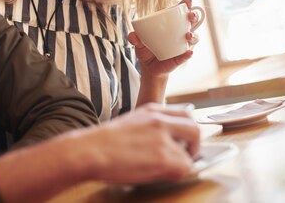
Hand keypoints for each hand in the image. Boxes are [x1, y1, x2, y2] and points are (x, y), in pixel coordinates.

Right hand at [82, 103, 199, 183]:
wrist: (90, 150)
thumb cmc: (103, 142)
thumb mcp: (130, 122)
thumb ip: (150, 126)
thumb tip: (167, 141)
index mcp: (151, 110)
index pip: (184, 113)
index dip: (188, 130)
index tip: (186, 141)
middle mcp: (160, 120)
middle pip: (194, 128)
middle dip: (195, 145)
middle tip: (186, 156)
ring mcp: (163, 138)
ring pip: (190, 152)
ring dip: (183, 162)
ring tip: (169, 169)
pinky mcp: (163, 157)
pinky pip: (183, 167)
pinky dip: (176, 174)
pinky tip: (160, 175)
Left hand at [127, 0, 198, 76]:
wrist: (149, 68)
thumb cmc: (146, 51)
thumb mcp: (138, 43)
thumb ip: (135, 38)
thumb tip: (132, 35)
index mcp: (171, 26)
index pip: (181, 13)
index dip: (186, 6)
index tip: (187, 1)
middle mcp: (180, 33)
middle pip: (191, 22)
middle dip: (194, 17)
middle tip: (190, 16)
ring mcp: (182, 45)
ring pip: (194, 38)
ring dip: (193, 35)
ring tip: (188, 35)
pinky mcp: (181, 58)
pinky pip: (186, 55)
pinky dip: (188, 54)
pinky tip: (188, 52)